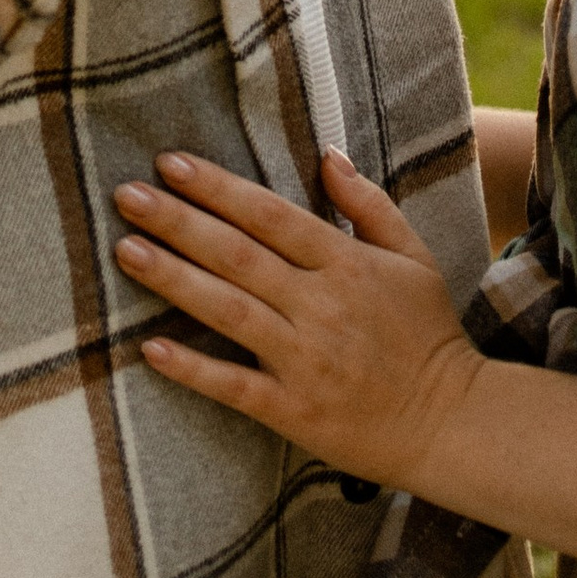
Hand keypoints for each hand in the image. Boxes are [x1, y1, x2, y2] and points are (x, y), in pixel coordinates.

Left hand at [113, 148, 484, 498]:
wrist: (450, 423)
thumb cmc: (427, 334)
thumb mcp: (411, 256)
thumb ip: (367, 204)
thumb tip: (327, 155)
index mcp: (346, 263)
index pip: (270, 215)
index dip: (218, 187)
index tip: (169, 162)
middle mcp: (321, 305)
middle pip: (238, 254)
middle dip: (178, 221)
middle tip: (126, 194)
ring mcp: (305, 359)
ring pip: (229, 310)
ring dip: (174, 278)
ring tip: (126, 250)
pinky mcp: (294, 411)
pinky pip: (234, 386)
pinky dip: (193, 368)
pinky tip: (150, 348)